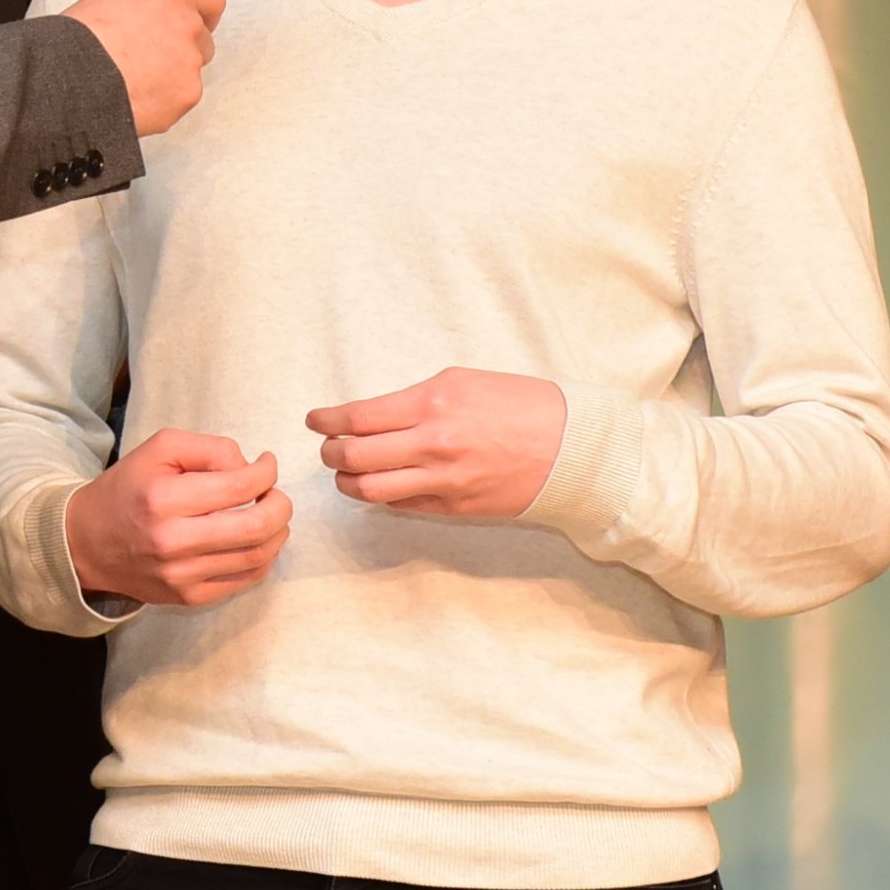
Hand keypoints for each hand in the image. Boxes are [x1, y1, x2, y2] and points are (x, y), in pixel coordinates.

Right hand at [64, 0, 224, 137]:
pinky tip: (135, 97)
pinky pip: (179, 100)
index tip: (197, 21)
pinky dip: (162, 102)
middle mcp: (188, 27)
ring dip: (171, 78)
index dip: (202, 12)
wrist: (74, 79)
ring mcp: (190, 64)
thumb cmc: (82, 39)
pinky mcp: (186, 96)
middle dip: (182, 49)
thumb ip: (146, 4)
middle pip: (203, 40)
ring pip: (191, 73)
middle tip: (150, 58)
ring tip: (134, 81)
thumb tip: (147, 14)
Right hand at [65, 428, 291, 606]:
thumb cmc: (128, 489)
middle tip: (275, 494)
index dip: (265, 472)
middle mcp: (174, 541)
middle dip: (281, 505)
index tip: (265, 465)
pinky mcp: (190, 597)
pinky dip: (262, 557)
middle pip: (257, 527)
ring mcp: (183, 575)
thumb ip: (209, 449)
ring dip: (277, 531)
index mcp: (164, 499)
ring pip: (258, 556)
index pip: (240, 485)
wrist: (88, 543)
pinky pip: (245, 580)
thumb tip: (250, 469)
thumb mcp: (159, 449)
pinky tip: (254, 540)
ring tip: (270, 514)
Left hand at [307, 368, 566, 518]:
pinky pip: (401, 505)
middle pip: (354, 457)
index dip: (326, 421)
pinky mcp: (454, 508)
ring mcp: (443, 481)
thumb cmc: (523, 404)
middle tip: (327, 447)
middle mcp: (432, 444)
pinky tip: (384, 484)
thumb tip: (373, 415)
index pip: (357, 417)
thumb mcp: (463, 382)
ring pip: (370, 490)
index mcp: (432, 402)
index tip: (315, 420)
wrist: (573, 448)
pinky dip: (383, 496)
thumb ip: (414, 399)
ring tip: (347, 472)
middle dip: (330, 453)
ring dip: (348, 482)